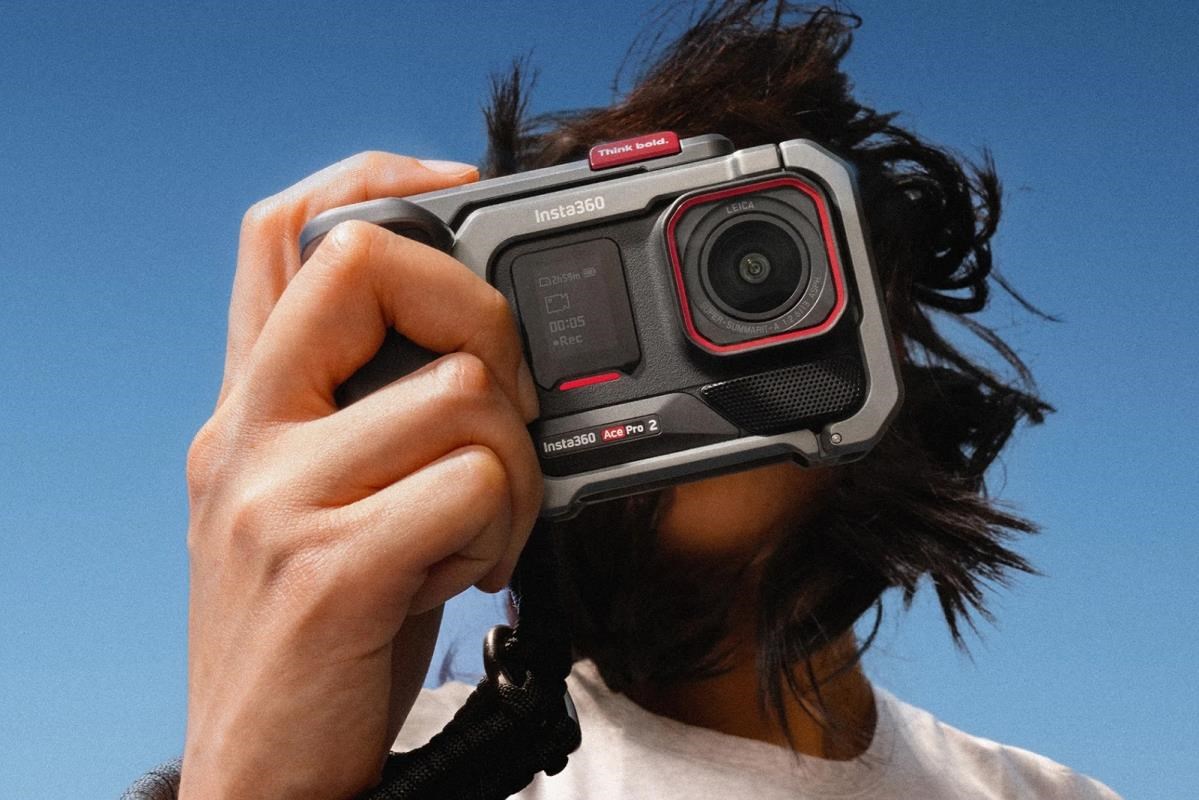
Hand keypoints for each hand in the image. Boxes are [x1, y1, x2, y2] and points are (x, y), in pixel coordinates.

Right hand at [180, 153, 542, 798]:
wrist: (266, 772)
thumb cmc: (317, 633)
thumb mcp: (319, 502)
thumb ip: (368, 417)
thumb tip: (480, 351)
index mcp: (249, 406)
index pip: (280, 233)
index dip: (375, 180)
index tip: (459, 190)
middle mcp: (248, 433)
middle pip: (372, 267)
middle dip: (483, 318)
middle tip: (504, 407)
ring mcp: (279, 498)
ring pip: (463, 391)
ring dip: (511, 466)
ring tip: (478, 531)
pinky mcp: (330, 569)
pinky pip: (473, 486)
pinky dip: (501, 530)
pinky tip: (466, 575)